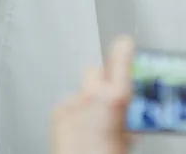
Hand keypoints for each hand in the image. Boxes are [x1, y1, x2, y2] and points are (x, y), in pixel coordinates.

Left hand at [50, 36, 133, 153]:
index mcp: (113, 101)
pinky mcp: (58, 116)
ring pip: (81, 92)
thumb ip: (126, 127)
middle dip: (104, 84)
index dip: (123, 51)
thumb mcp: (125, 143)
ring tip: (97, 125)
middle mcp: (90, 98)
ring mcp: (71, 105)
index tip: (126, 42)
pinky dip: (76, 116)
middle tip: (114, 104)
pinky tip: (82, 132)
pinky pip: (70, 108)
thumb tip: (127, 128)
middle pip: (95, 74)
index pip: (119, 64)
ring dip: (89, 103)